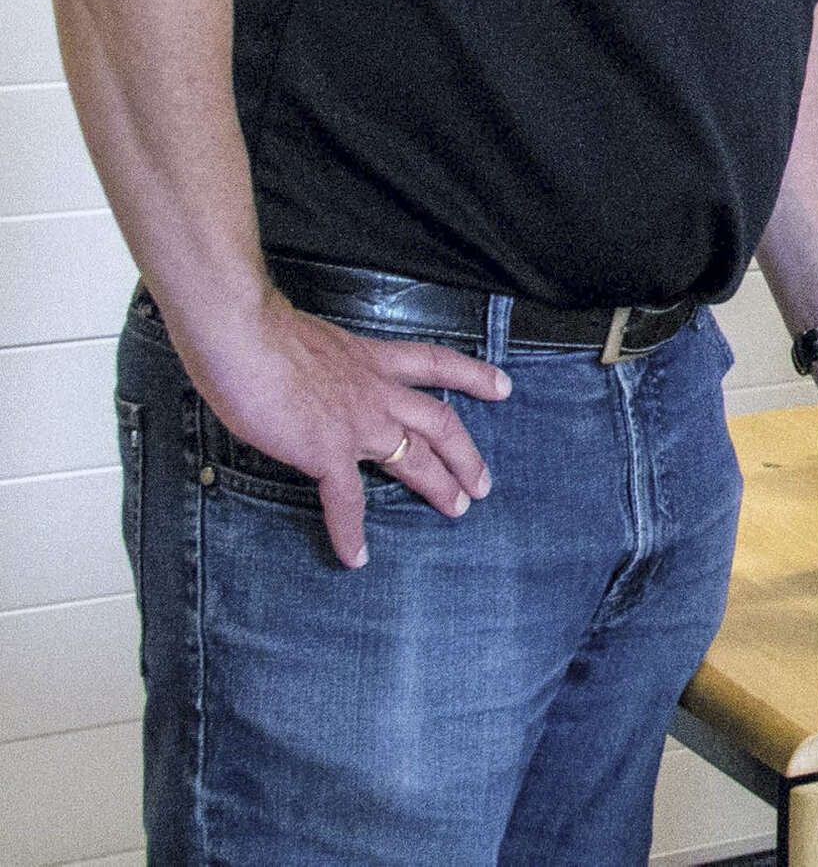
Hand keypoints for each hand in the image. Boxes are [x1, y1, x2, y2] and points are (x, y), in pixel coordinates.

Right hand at [189, 293, 512, 567]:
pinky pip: (346, 500)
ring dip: (438, 485)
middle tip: (483, 481)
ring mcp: (357, 423)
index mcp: (371, 359)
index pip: (435, 364)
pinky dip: (350, 532)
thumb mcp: (310, 340)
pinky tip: (355, 557)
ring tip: (457, 509)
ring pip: (415, 456)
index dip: (473, 376)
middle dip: (465, 453)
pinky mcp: (327, 451)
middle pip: (439, 421)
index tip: (503, 387)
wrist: (245, 337)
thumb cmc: (261, 330)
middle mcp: (376, 390)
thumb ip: (321, 363)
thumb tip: (304, 374)